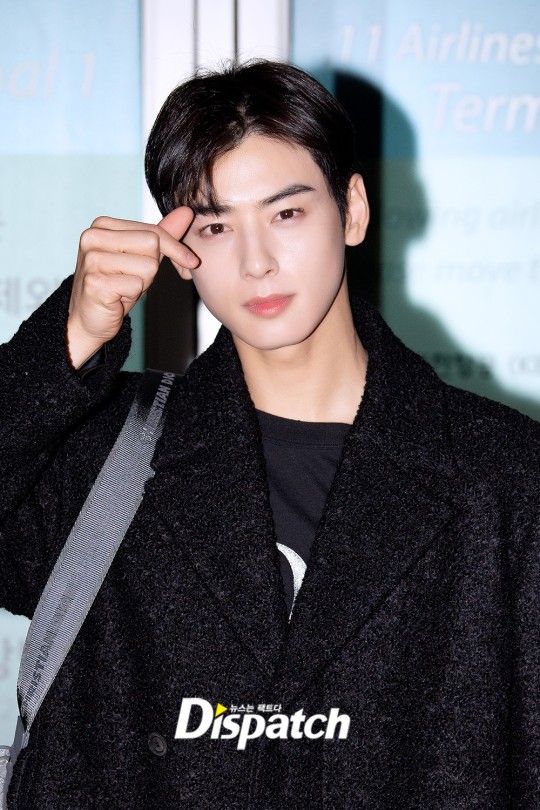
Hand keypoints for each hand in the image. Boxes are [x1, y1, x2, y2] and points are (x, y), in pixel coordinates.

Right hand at [66, 208, 197, 368]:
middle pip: (152, 245)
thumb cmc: (116, 285)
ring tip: (123, 287)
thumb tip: (186, 212)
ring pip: (147, 266)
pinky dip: (132, 296)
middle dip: (152, 267)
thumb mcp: (141, 257)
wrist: (88, 319)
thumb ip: (161, 235)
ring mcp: (92, 259)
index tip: (192, 261)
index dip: (176, 248)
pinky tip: (116, 298)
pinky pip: (136, 286)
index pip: (153, 231)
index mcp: (103, 225)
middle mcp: (93, 237)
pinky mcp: (94, 282)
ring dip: (141, 283)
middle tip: (132, 278)